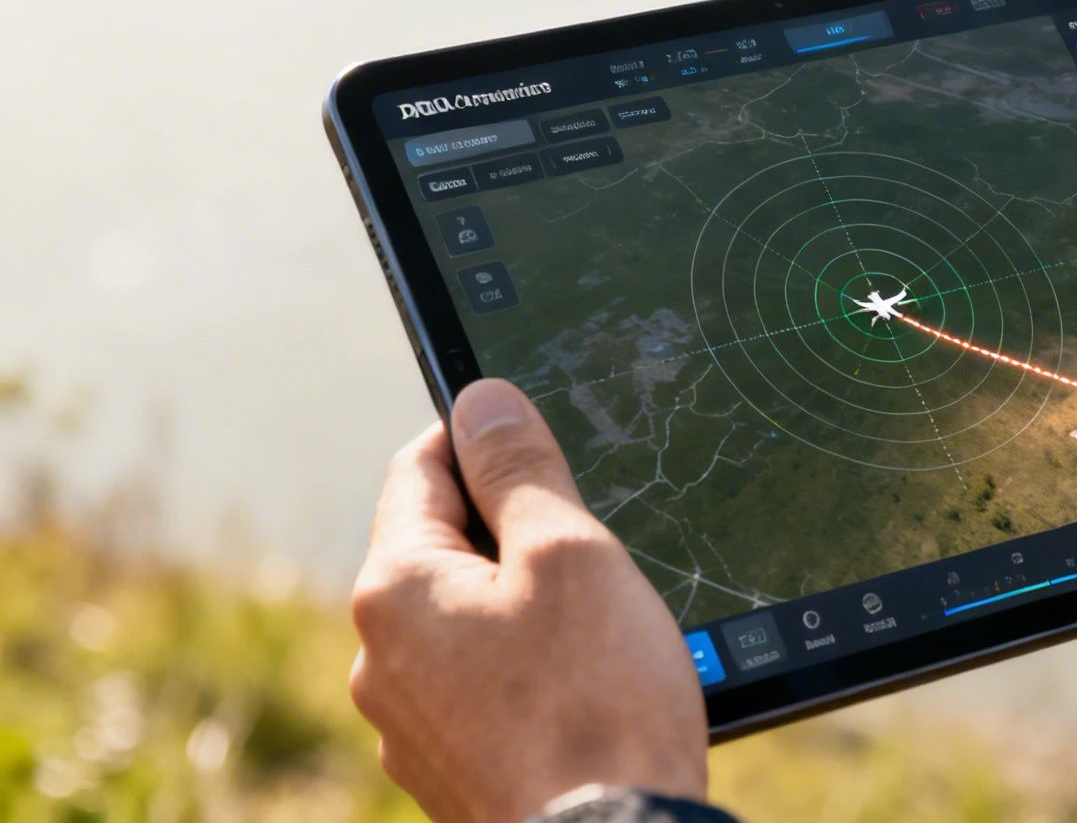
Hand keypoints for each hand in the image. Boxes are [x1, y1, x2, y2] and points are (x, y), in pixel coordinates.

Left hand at [349, 379, 709, 821]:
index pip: (422, 468)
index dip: (484, 438)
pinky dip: (528, 670)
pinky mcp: (451, 772)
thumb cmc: (596, 703)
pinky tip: (586, 687)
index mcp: (395, 591)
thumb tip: (482, 400)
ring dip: (524, 605)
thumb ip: (520, 469)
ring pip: (466, 622)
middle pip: (442, 547)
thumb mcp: (570, 554)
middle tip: (594, 543)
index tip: (540, 435)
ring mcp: (410, 726)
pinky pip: (482, 688)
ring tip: (600, 627)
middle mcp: (379, 660)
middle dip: (513, 531)